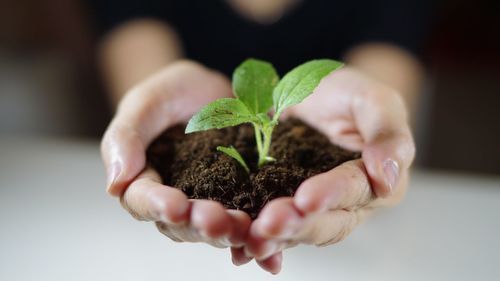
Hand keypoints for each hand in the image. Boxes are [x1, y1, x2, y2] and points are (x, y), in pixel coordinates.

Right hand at [101, 60, 250, 248]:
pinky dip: (257, 235)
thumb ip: (126, 136)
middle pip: (181, 224)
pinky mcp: (240, 198)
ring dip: (229, 233)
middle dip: (200, 225)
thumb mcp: (147, 102)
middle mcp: (175, 199)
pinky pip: (247, 219)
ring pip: (214, 228)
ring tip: (246, 228)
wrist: (213, 90)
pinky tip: (270, 247)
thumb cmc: (172, 92)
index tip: (175, 206)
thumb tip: (114, 183)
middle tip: (218, 223)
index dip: (158, 205)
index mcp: (144, 180)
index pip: (143, 200)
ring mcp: (209, 202)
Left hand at [240, 67, 415, 272]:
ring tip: (253, 238)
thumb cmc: (347, 94)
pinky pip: (275, 227)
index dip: (333, 195)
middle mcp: (349, 204)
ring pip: (299, 231)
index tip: (307, 199)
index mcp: (378, 180)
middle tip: (269, 224)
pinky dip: (258, 238)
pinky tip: (240, 246)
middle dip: (298, 225)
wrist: (310, 96)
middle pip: (327, 222)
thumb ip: (387, 131)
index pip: (357, 190)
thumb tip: (388, 179)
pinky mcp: (287, 207)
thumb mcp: (372, 98)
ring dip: (276, 238)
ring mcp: (316, 210)